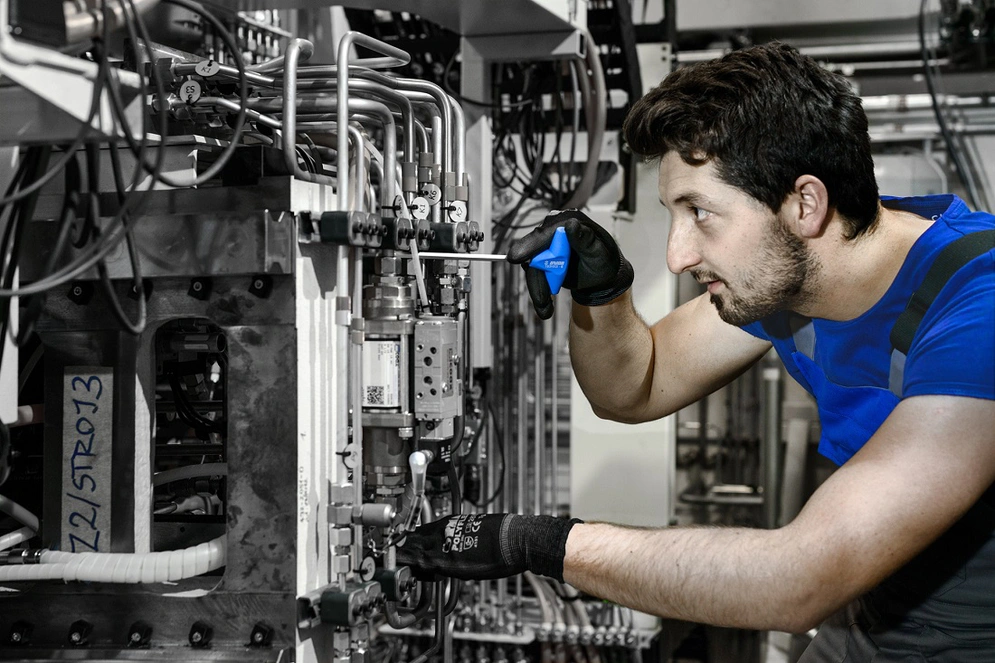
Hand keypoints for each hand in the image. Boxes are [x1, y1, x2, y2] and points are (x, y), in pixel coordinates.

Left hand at [395, 513, 580, 581]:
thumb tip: (459, 541)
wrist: (515, 539)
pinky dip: (417, 571)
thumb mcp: (476, 526)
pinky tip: (411, 574)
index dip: (409, 538)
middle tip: (391, 556)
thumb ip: (461, 534)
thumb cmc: (503, 532)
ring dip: (404, 560)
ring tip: (393, 566)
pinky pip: (427, 568)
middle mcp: (444, 533)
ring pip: (415, 554)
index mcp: (450, 522)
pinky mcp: (450, 564)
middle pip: (413, 541)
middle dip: (401, 548)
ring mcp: (445, 549)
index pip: (421, 530)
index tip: (402, 543)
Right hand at [506, 209, 633, 319]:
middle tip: (541, 299)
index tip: (515, 257)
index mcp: (567, 222)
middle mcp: (553, 232)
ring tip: (546, 309)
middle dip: (536, 278)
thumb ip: (584, 239)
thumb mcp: (598, 252)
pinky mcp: (543, 261)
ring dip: (538, 290)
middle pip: (534, 253)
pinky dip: (539, 292)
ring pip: (533, 268)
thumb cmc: (604, 261)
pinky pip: (535, 276)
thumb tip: (570, 224)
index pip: (545, 233)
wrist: (602, 278)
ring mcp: (546, 247)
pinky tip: (545, 306)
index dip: (530, 245)